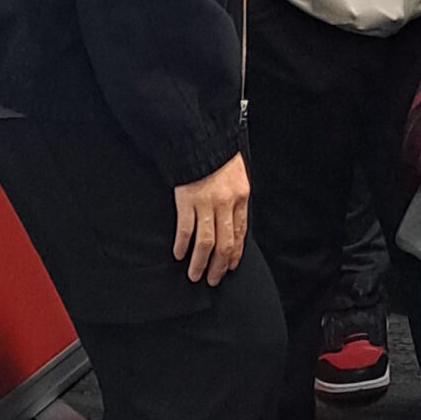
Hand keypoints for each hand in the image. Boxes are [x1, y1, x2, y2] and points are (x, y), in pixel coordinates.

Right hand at [171, 155, 249, 283]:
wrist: (200, 140)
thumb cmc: (218, 158)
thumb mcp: (238, 177)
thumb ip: (236, 200)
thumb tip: (233, 224)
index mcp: (242, 197)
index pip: (240, 233)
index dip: (235, 253)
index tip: (230, 266)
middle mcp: (226, 203)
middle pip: (225, 243)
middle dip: (219, 265)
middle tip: (214, 279)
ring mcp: (206, 203)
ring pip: (206, 242)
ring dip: (201, 262)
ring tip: (196, 275)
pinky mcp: (186, 201)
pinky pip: (186, 229)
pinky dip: (183, 244)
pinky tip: (179, 254)